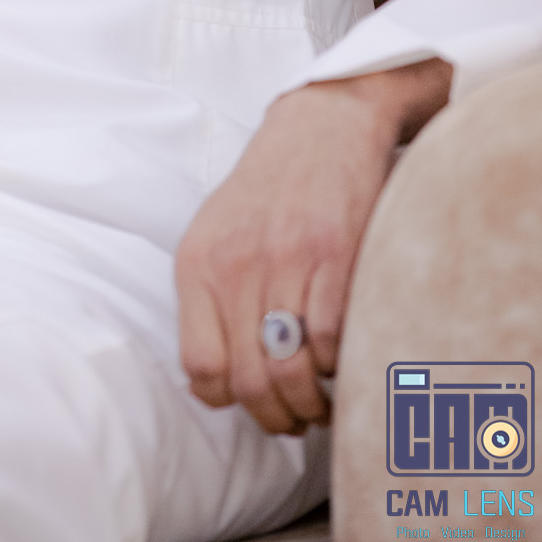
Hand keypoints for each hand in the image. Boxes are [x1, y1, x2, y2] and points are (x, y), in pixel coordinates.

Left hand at [175, 59, 451, 434]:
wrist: (321, 124)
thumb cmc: (269, 190)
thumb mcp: (216, 234)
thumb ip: (208, 299)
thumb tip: (212, 383)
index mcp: (198, 263)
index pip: (200, 367)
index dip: (229, 399)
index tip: (252, 401)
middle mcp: (236, 264)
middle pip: (250, 381)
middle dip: (278, 417)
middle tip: (298, 418)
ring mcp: (286, 259)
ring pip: (291, 371)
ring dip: (313, 403)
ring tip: (324, 400)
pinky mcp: (335, 253)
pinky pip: (332, 340)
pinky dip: (340, 364)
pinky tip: (344, 357)